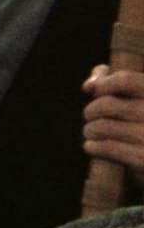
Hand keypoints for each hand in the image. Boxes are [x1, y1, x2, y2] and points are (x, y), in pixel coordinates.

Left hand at [83, 64, 143, 186]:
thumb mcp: (142, 100)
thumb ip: (119, 83)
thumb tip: (89, 85)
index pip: (125, 80)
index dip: (103, 84)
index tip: (92, 89)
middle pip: (107, 104)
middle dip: (92, 110)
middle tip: (89, 115)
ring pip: (103, 126)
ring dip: (90, 129)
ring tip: (90, 131)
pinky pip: (108, 147)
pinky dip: (94, 146)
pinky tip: (91, 146)